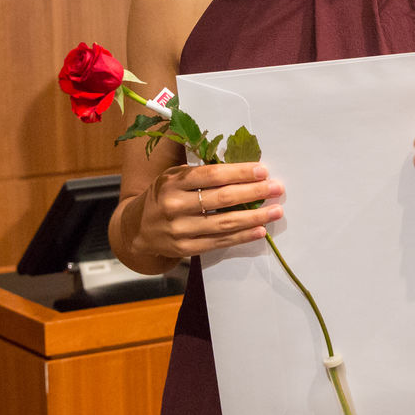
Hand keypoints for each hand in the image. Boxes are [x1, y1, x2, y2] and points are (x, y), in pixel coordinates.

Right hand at [130, 161, 282, 260]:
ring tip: (276, 211)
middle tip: (277, 188)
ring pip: (223, 223)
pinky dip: (241, 237)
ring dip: (254, 217)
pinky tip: (259, 230)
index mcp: (172, 181)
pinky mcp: (184, 249)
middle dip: (253, 192)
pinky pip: (219, 242)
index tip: (262, 170)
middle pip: (222, 198)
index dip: (239, 172)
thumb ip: (200, 172)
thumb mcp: (172, 177)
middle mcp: (174, 204)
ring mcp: (179, 229)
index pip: (212, 175)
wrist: (138, 228)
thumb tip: (240, 165)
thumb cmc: (164, 196)